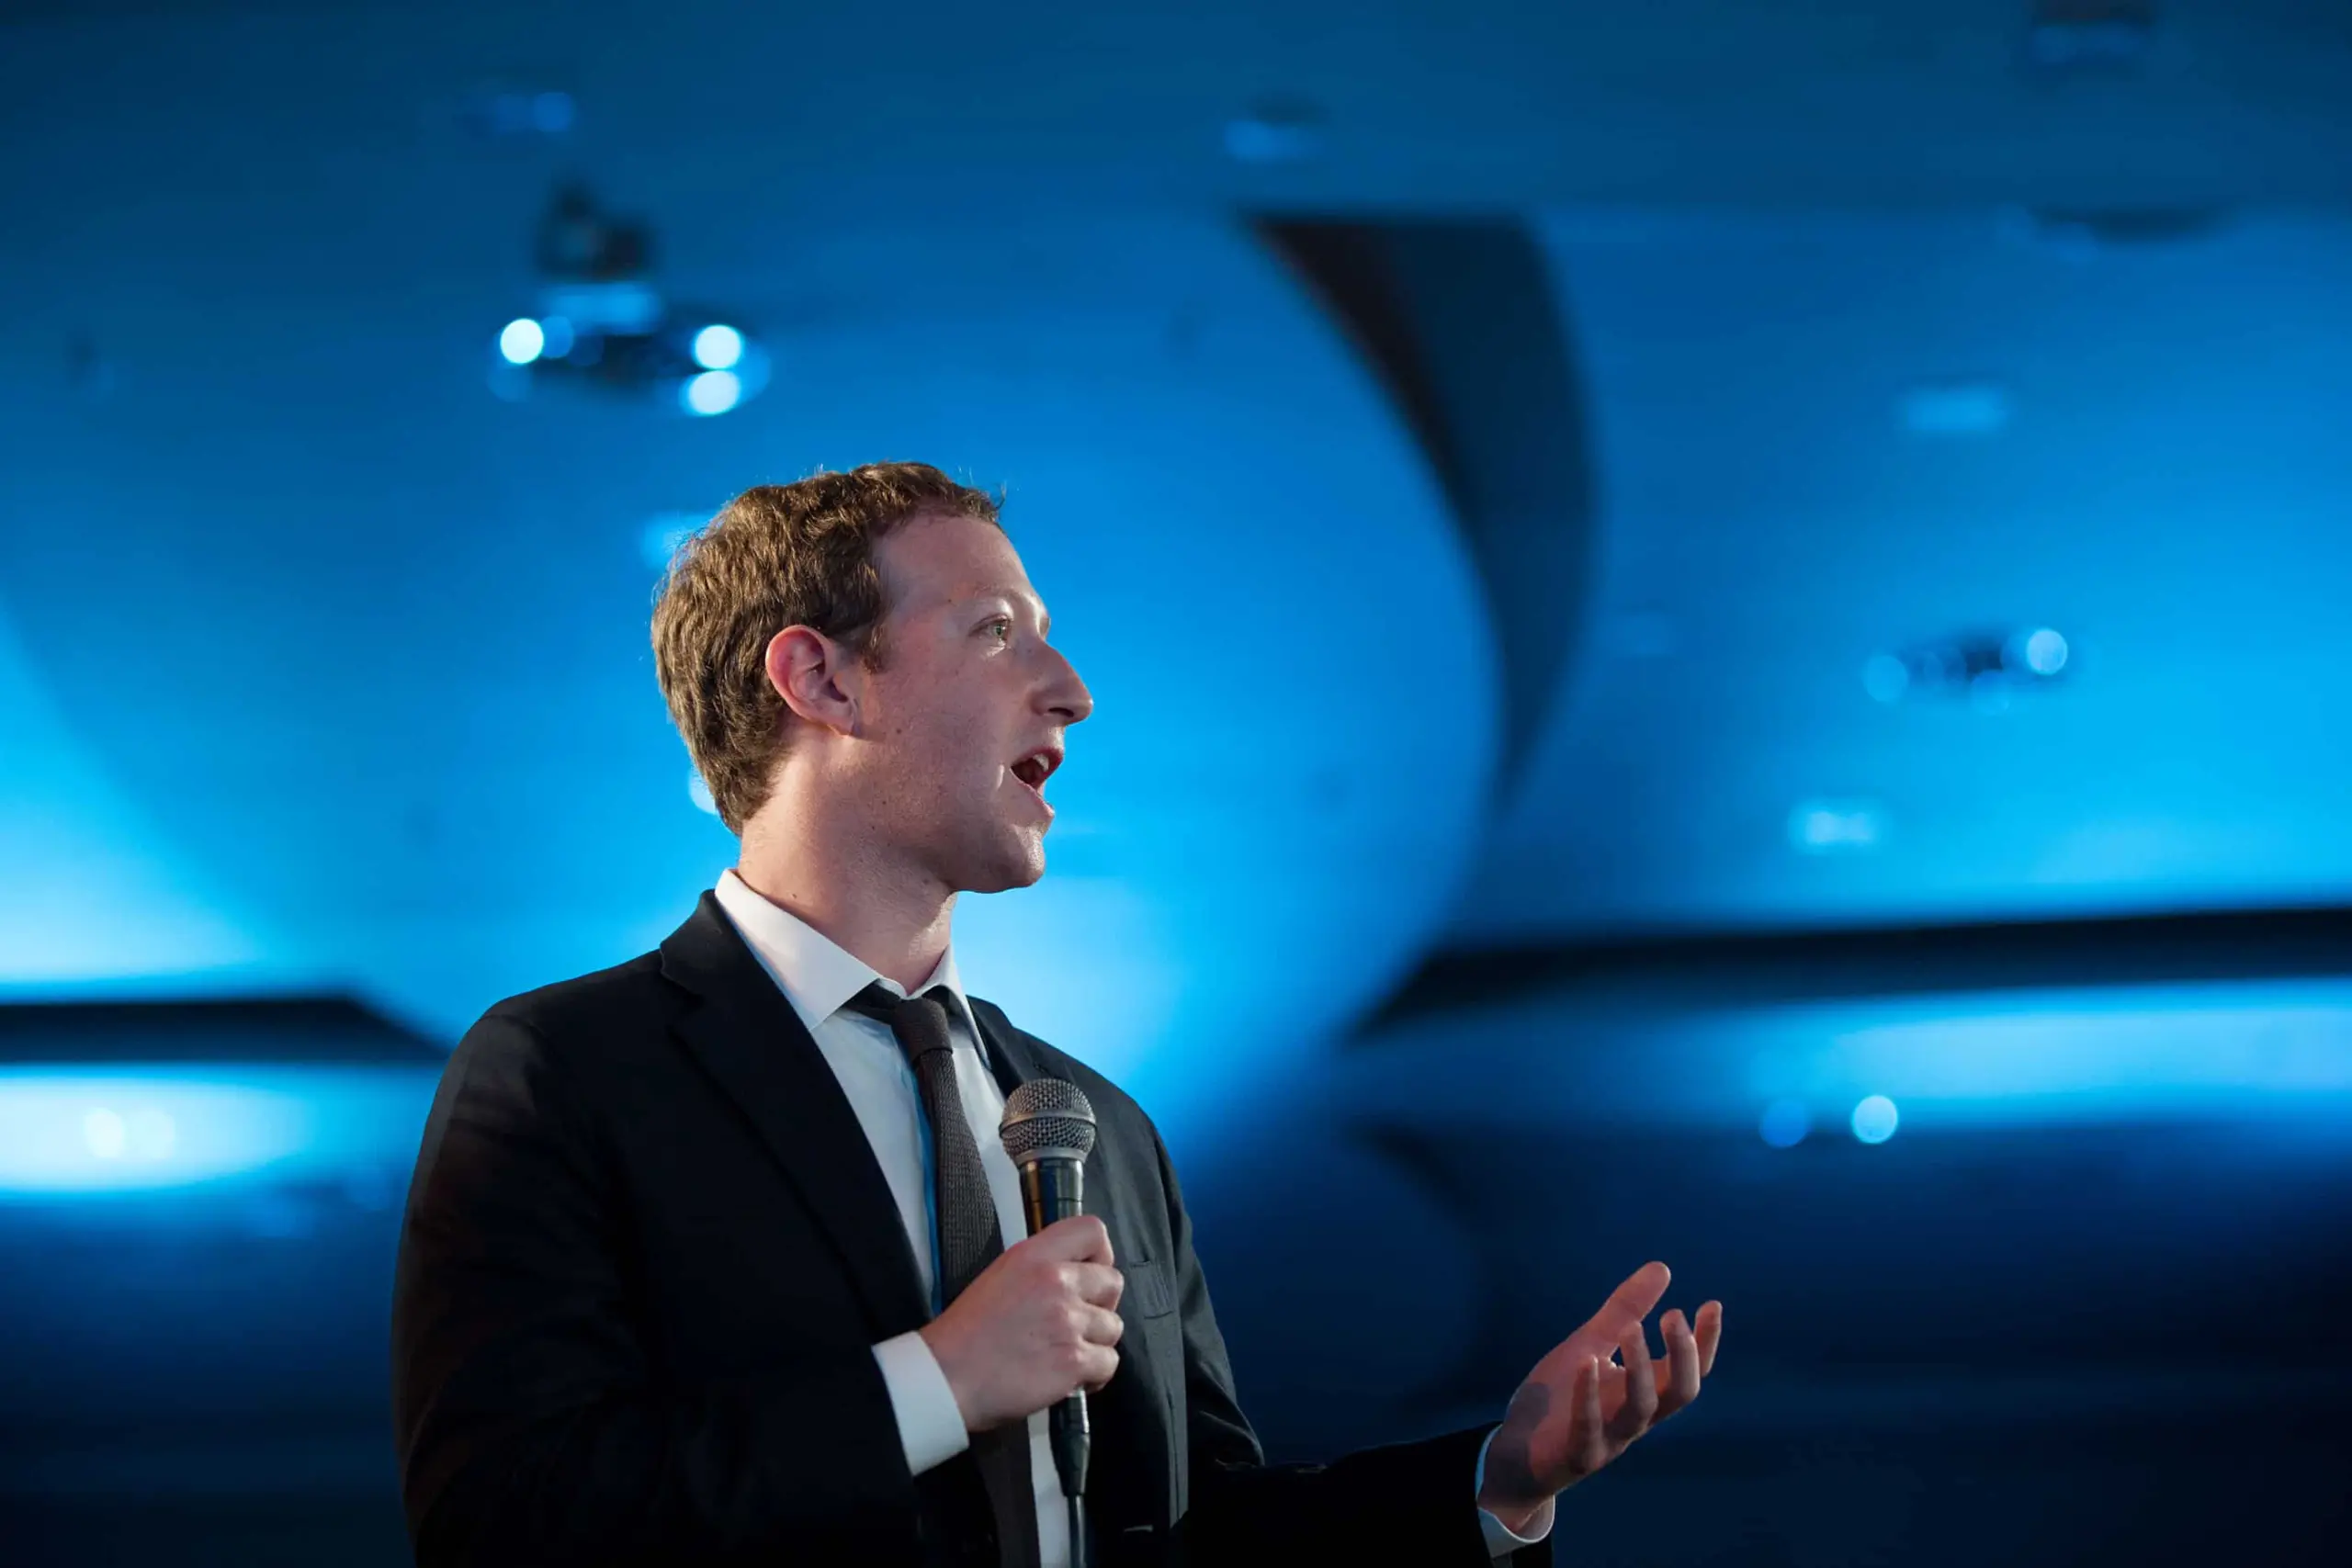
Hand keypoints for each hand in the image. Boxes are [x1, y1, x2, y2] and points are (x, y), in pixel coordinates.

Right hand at [919, 1214, 1124, 1432]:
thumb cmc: (965, 1335)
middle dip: (1101, 1306)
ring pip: (1113, 1328)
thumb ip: (1040, 1270)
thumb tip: (1076, 1280)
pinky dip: (1095, 1375)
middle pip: (1113, 1282)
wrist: (945, 1378)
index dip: (1100, 1256)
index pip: (1092, 1230)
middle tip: (1077, 1324)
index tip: (1090, 1277)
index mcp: (1033, 1256)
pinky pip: (1108, 1363)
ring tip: (1066, 1355)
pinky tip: (1071, 1380)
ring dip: (1096, 1344)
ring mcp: (1067, 1320)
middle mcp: (1056, 1281)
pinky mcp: (1073, 1360)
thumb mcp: (1000, 1277)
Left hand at [1477, 1262, 1722, 1532]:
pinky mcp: (1579, 1454)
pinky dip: (1589, 1396)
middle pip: (1680, 1393)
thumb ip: (1625, 1311)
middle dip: (1683, 1355)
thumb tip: (1662, 1268)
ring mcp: (1611, 1438)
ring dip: (1640, 1368)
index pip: (1689, 1370)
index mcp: (1645, 1392)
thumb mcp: (1592, 1344)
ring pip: (1640, 1409)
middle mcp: (1637, 1417)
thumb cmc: (1562, 1396)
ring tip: (1632, 1327)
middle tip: (1673, 1315)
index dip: (1705, 1342)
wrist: (1518, 1450)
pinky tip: (1587, 1363)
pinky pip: (1589, 1428)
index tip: (1711, 1304)